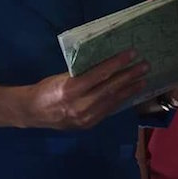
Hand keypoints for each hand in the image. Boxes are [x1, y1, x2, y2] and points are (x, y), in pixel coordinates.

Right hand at [20, 49, 149, 129]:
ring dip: (129, 90)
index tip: (131, 54)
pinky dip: (119, 101)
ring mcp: (86, 117)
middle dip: (129, 76)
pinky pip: (108, 110)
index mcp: (71, 90)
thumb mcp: (61, 77)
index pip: (99, 74)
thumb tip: (104, 66)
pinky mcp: (88, 124)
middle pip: (110, 88)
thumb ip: (81, 75)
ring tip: (142, 80)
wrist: (32, 112)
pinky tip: (128, 94)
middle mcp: (80, 105)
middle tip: (144, 66)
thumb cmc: (45, 89)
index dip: (117, 64)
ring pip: (112, 101)